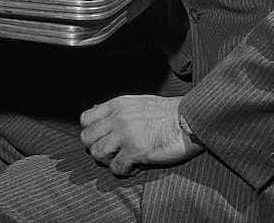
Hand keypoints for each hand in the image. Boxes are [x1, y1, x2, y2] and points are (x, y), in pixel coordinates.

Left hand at [79, 95, 201, 176]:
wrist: (188, 119)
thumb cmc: (166, 112)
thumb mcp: (137, 102)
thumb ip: (117, 109)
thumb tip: (98, 113)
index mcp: (117, 104)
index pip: (85, 119)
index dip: (90, 131)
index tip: (102, 138)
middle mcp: (117, 117)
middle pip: (87, 138)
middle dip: (96, 148)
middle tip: (111, 153)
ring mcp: (126, 134)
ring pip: (98, 153)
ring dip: (108, 161)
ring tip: (122, 160)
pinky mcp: (136, 151)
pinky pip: (117, 167)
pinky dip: (124, 171)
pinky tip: (135, 167)